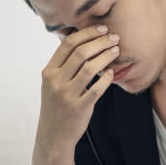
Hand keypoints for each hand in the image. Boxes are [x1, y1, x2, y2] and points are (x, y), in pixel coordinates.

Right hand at [35, 25, 119, 155]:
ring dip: (106, 57)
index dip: (87, 33)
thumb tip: (81, 41)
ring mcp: (67, 95)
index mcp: (49, 72)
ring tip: (116, 51)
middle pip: (81, 53)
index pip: (68, 44)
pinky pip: (97, 88)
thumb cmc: (56, 106)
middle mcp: (56, 82)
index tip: (101, 28)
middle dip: (100, 41)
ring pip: (90, 68)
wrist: (53, 136)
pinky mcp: (79, 108)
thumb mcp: (51, 84)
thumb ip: (62, 65)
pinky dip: (107, 78)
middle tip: (114, 38)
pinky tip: (112, 73)